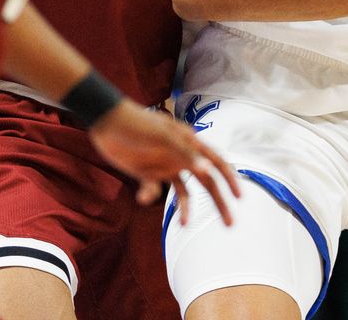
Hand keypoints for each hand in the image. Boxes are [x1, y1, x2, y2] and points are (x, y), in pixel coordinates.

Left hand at [88, 100, 243, 226]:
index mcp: (191, 144)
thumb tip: (207, 169)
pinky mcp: (148, 173)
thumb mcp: (164, 138)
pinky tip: (143, 196)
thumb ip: (186, 154)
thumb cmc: (140, 125)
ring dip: (185, 208)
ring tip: (184, 224)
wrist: (107, 122)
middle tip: (229, 224)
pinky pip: (156, 191)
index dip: (230, 179)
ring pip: (183, 192)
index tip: (240, 198)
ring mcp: (165, 166)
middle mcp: (182, 157)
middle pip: (207, 182)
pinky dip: (151, 196)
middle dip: (218, 202)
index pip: (217, 163)